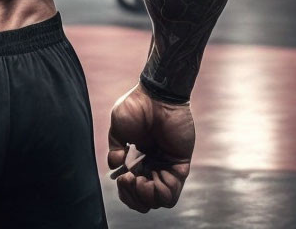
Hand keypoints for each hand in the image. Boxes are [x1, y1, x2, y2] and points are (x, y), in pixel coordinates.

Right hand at [107, 85, 193, 212]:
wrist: (156, 97)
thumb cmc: (136, 107)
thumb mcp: (118, 128)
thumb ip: (115, 149)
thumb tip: (115, 167)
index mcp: (138, 158)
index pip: (133, 186)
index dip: (125, 190)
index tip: (120, 177)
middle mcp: (153, 165)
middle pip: (145, 198)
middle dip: (133, 196)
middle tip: (128, 180)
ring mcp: (166, 166)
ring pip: (159, 199)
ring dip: (145, 196)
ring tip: (138, 181)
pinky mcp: (180, 166)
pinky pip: (172, 191)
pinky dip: (158, 193)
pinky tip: (148, 182)